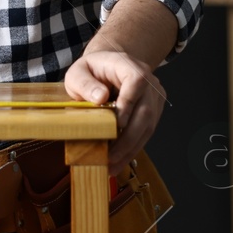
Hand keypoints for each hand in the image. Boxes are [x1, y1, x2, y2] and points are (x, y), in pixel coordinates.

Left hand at [63, 50, 165, 170]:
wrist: (108, 67)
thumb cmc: (92, 70)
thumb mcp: (78, 72)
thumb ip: (85, 83)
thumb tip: (100, 97)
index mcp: (130, 66)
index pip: (136, 81)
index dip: (129, 103)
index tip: (118, 123)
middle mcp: (148, 82)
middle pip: (145, 111)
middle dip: (128, 139)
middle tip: (110, 157)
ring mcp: (154, 98)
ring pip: (148, 126)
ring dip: (130, 149)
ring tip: (113, 165)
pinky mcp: (154, 111)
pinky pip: (146, 132)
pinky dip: (133, 147)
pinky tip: (120, 160)